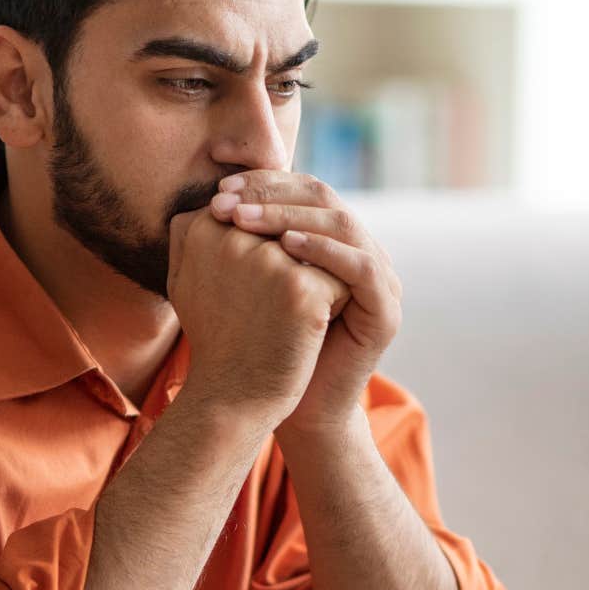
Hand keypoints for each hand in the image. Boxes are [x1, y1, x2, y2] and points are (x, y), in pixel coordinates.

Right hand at [166, 205, 350, 431]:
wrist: (234, 397)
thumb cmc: (217, 338)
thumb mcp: (188, 279)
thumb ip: (197, 232)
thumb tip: (219, 197)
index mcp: (198, 225)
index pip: (257, 204)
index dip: (275, 235)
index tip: (264, 282)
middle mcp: (229, 234)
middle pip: (291, 221)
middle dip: (301, 252)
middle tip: (282, 303)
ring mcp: (266, 258)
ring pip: (318, 245)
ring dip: (320, 274)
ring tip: (298, 315)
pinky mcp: (300, 286)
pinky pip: (338, 275)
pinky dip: (336, 300)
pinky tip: (316, 330)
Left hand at [207, 171, 401, 438]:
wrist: (291, 407)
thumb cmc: (262, 344)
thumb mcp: (245, 285)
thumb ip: (237, 245)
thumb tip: (202, 201)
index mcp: (332, 240)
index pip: (303, 190)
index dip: (264, 182)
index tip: (219, 188)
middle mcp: (360, 251)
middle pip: (324, 197)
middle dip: (272, 193)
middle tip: (227, 198)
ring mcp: (380, 279)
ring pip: (342, 224)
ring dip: (289, 216)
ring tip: (244, 220)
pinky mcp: (385, 310)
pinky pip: (361, 267)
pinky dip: (325, 251)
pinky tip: (286, 248)